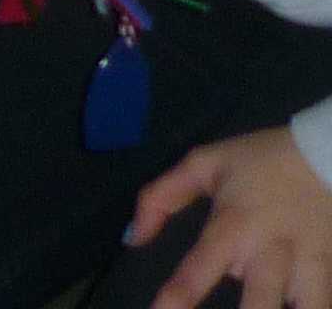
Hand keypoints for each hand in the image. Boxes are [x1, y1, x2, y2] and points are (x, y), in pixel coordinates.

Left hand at [129, 126, 331, 308]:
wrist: (326, 153)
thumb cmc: (258, 161)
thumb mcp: (203, 164)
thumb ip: (161, 197)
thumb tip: (133, 238)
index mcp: (234, 224)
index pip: (200, 266)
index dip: (179, 296)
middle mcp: (271, 252)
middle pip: (260, 301)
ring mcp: (308, 265)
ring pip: (305, 308)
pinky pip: (323, 303)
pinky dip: (312, 308)